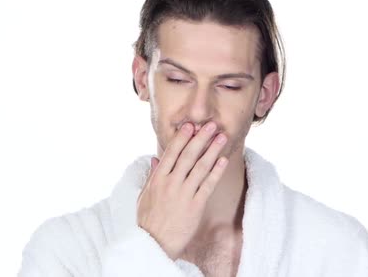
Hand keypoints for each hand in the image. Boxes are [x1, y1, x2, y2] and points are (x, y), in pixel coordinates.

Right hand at [136, 121, 228, 259]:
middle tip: (211, 125)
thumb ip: (152, 176)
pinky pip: (208, 185)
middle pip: (188, 156)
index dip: (182, 138)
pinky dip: (216, 172)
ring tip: (222, 137)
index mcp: (158, 179)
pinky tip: (223, 160)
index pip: (172, 153)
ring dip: (212, 150)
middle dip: (201, 138)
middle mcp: (171, 183)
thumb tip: (155, 159)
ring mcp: (184, 194)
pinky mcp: (196, 206)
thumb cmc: (147, 220)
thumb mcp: (144, 196)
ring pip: (201, 167)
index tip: (190, 125)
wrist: (153, 244)